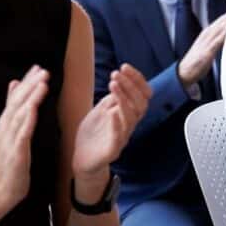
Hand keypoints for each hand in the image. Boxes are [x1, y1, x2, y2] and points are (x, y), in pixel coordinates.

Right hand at [0, 65, 49, 207]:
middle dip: (30, 84)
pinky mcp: (15, 151)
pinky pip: (22, 133)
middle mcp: (6, 127)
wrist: (2, 187)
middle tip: (43, 70)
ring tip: (42, 83)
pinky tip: (34, 109)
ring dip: (31, 97)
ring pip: (20, 113)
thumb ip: (13, 109)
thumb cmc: (10, 159)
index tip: (38, 67)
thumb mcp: (11, 131)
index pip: (16, 97)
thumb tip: (14, 85)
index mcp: (7, 122)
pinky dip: (28, 119)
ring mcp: (10, 138)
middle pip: (18, 101)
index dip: (27, 82)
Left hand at [72, 64, 151, 178]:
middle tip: (117, 73)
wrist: (84, 159)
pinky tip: (111, 112)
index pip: (142, 94)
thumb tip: (119, 80)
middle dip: (131, 85)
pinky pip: (118, 137)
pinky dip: (116, 123)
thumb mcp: (102, 110)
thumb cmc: (94, 134)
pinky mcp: (112, 150)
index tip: (125, 66)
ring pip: (131, 117)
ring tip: (113, 84)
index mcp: (128, 113)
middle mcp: (128, 124)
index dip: (137, 79)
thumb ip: (112, 98)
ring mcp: (122, 137)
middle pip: (141, 104)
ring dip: (124, 98)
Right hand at [177, 0, 225, 86]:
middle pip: (221, 22)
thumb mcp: (208, 47)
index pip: (221, 21)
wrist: (184, 73)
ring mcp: (205, 44)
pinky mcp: (205, 54)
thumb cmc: (198, 60)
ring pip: (218, 30)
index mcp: (208, 34)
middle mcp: (206, 36)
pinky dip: (221, 36)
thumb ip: (217, 40)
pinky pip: (214, 43)